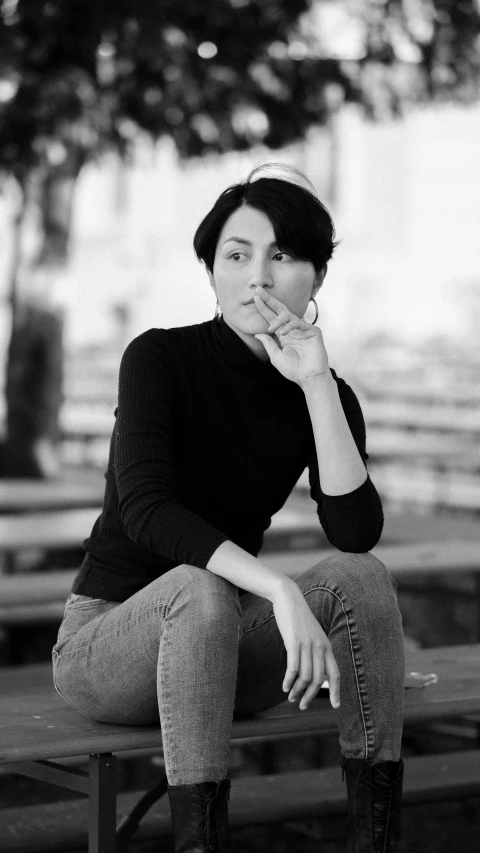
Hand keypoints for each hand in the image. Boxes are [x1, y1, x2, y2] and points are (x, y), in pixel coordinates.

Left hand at [253, 286, 329, 385]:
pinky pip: (299, 323)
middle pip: (280, 310)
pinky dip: (289, 326)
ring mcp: (304, 329)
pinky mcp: (313, 331)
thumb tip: (258, 334)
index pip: (272, 318)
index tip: (255, 298)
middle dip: (269, 300)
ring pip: (288, 315)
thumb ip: (268, 343)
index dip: (264, 308)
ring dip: (278, 319)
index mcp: (284, 335)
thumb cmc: (294, 370)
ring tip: (272, 328)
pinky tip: (284, 333)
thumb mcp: (275, 356)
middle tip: (259, 290)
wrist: (309, 378)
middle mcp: (293, 329)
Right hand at [272, 581, 339, 710]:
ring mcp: (307, 645)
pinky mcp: (294, 642)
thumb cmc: (298, 619)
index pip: (335, 674)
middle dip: (311, 696)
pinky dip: (289, 680)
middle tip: (302, 706)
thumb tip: (314, 672)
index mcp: (327, 647)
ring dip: (298, 690)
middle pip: (319, 680)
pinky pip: (293, 668)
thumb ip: (316, 651)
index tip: (336, 706)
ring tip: (291, 697)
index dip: (337, 692)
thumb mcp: (312, 635)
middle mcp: (320, 647)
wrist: (289, 598)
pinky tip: (284, 686)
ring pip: (306, 677)